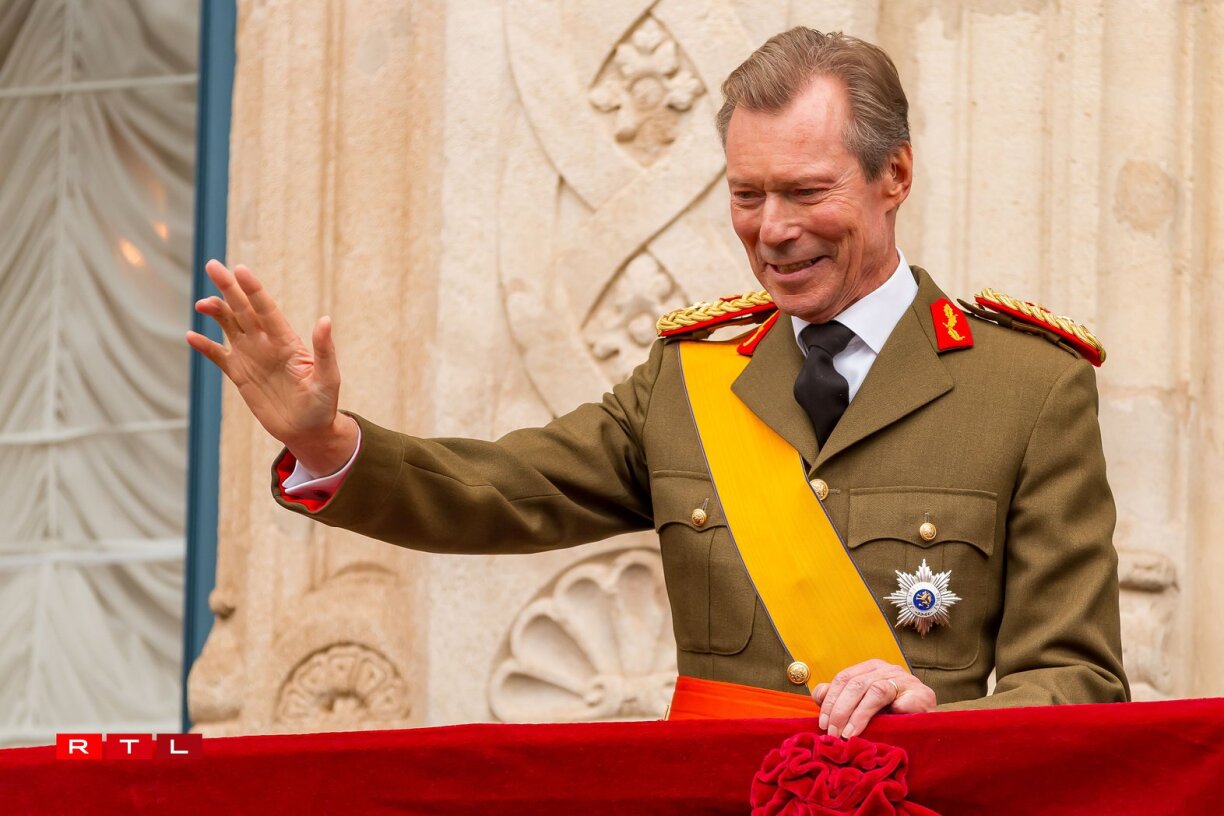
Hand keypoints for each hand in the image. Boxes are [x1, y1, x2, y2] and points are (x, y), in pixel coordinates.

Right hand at [185, 259, 358, 474]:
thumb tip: (325, 320)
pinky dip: (205, 346)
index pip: (267, 309)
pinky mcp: (240, 375)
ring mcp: (252, 357)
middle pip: (243, 309)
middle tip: (212, 265)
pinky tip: (191, 336)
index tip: (240, 270)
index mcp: (287, 341)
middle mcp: (267, 343)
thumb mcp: (328, 378)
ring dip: (216, 312)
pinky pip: (219, 356)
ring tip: (202, 303)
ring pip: (229, 326)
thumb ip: (324, 350)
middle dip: (228, 288)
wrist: (309, 430)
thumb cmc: (324, 404)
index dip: (253, 290)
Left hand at [811, 659, 935, 739]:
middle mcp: (887, 669)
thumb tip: (819, 695)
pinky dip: (889, 713)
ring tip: (849, 734)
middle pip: (856, 684)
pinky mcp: (922, 693)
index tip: (823, 723)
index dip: (830, 700)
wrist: (927, 727)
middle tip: (834, 733)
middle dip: (840, 710)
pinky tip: (883, 727)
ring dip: (858, 715)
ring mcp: (905, 679)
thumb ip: (841, 699)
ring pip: (875, 691)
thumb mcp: (862, 707)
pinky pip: (901, 702)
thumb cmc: (892, 716)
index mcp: (871, 668)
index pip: (844, 678)